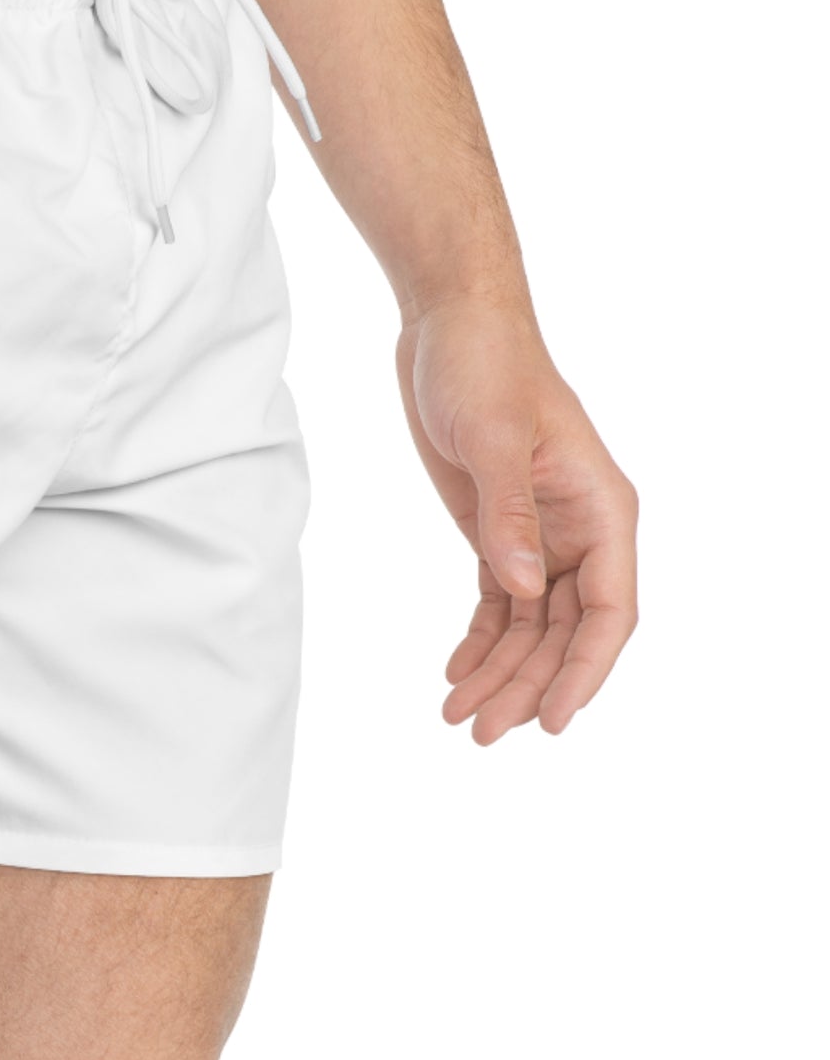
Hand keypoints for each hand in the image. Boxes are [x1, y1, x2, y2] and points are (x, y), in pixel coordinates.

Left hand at [396, 296, 638, 743]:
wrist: (451, 326)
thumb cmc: (485, 367)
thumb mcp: (494, 436)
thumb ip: (509, 513)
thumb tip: (523, 588)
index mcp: (603, 511)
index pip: (608, 611)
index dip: (583, 671)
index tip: (551, 720)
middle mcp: (581, 531)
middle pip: (565, 631)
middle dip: (526, 685)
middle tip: (479, 733)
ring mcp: (540, 533)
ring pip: (530, 625)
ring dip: (499, 672)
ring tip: (457, 717)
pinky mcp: (498, 528)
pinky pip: (500, 601)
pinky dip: (481, 639)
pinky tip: (456, 671)